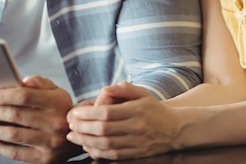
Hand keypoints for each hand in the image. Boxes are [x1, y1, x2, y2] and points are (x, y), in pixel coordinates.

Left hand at [0, 75, 79, 163]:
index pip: (25, 96)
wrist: (77, 136)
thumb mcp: (57, 92)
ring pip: (13, 135)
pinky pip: (15, 153)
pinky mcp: (44, 158)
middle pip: (15, 115)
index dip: (3, 96)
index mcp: (57, 102)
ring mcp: (50, 142)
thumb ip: (40, 83)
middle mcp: (55, 122)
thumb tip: (23, 81)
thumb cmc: (60, 110)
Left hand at [67, 82, 181, 159]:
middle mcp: (137, 127)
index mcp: (136, 110)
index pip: (107, 113)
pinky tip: (87, 147)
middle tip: (70, 125)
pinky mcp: (137, 154)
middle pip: (104, 129)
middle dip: (83, 128)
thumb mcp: (143, 93)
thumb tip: (105, 89)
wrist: (175, 128)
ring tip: (73, 137)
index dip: (87, 114)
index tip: (74, 114)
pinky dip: (98, 153)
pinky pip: (114, 156)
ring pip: (106, 144)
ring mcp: (137, 142)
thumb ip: (124, 89)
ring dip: (86, 141)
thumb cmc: (154, 109)